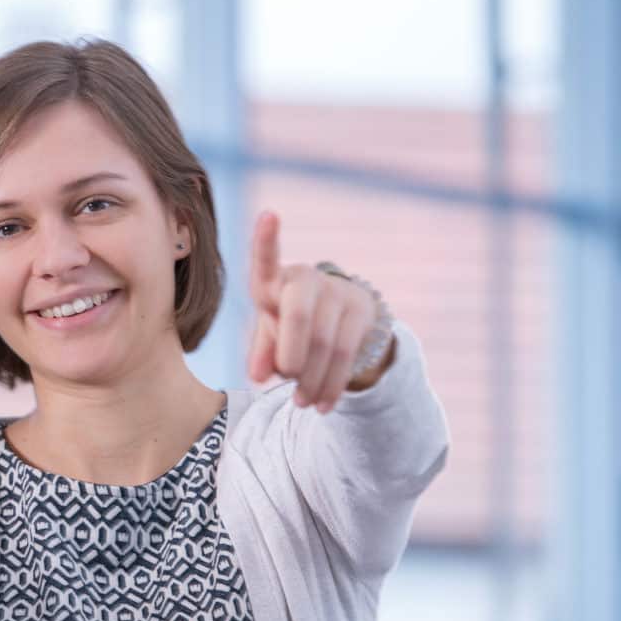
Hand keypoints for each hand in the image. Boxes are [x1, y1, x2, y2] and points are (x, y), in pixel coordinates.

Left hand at [245, 211, 385, 412]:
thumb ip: (260, 350)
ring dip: (313, 381)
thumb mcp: (269, 332)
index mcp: (273, 280)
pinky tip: (325, 405)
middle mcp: (306, 279)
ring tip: (303, 405)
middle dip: (292, 357)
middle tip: (288, 382)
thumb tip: (258, 376)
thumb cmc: (288, 324)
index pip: (266, 260)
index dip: (266, 239)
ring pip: (325, 343)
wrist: (338, 320)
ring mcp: (338, 292)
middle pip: (300, 316)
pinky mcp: (362, 311)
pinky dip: (333, 385)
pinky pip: (347, 354)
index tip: (270, 214)